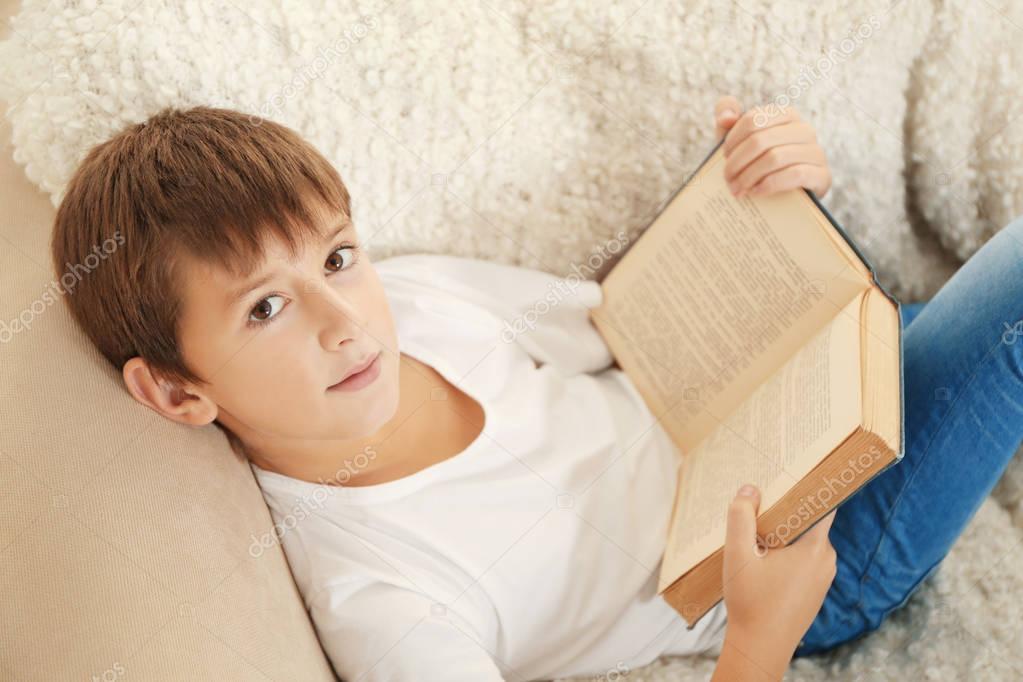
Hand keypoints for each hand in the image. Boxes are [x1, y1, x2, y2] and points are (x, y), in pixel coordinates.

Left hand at [713, 95, 831, 198]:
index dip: (732, 140)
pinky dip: (770, 184)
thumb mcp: (739, 142)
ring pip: (775, 158)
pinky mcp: (822, 175)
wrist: (786, 198)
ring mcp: (816, 152)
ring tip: (737, 189)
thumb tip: (726, 118)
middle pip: (761, 140)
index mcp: (786, 115)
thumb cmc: (758, 164)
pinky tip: (756, 192)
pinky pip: (794, 174)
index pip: (752, 120)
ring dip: (749, 176)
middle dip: (737, 162)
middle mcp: (805, 130)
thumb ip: (727, 121)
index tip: (724, 157)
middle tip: (727, 179)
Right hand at [721, 484, 836, 667]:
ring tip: (756, 534)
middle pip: (809, 521)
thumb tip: (749, 489)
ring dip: (783, 535)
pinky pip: (803, 560)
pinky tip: (762, 560)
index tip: (795, 471)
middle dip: (786, 512)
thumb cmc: (751, 603)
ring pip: (804, 542)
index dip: (810, 485)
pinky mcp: (815, 590)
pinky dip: (785, 554)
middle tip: (760, 503)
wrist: (760, 647)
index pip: (823, 504)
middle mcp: (825, 560)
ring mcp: (822, 577)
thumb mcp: (738, 556)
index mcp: (814, 548)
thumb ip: (740, 518)